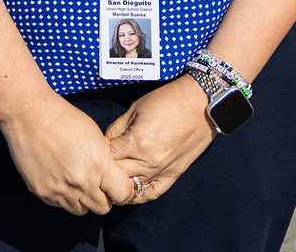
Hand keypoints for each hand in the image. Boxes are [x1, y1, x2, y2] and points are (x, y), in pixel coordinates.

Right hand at [0, 93, 135, 213]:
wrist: (30, 116)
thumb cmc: (65, 119)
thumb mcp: (97, 137)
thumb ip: (106, 161)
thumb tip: (112, 177)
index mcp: (99, 165)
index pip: (123, 194)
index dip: (123, 190)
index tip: (118, 185)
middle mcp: (81, 183)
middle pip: (103, 207)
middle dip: (104, 197)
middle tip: (97, 182)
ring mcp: (61, 191)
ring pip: (81, 210)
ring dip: (83, 199)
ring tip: (77, 179)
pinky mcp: (43, 193)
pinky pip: (61, 205)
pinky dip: (64, 196)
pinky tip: (60, 177)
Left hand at [105, 76, 215, 203]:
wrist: (200, 103)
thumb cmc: (168, 101)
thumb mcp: (135, 109)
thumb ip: (116, 129)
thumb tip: (104, 143)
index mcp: (136, 143)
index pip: (106, 157)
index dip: (97, 151)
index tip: (95, 147)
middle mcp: (148, 162)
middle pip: (115, 176)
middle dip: (105, 168)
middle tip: (100, 162)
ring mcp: (161, 171)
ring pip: (130, 188)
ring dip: (119, 182)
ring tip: (111, 175)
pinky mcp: (173, 175)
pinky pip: (151, 193)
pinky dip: (138, 195)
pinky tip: (129, 189)